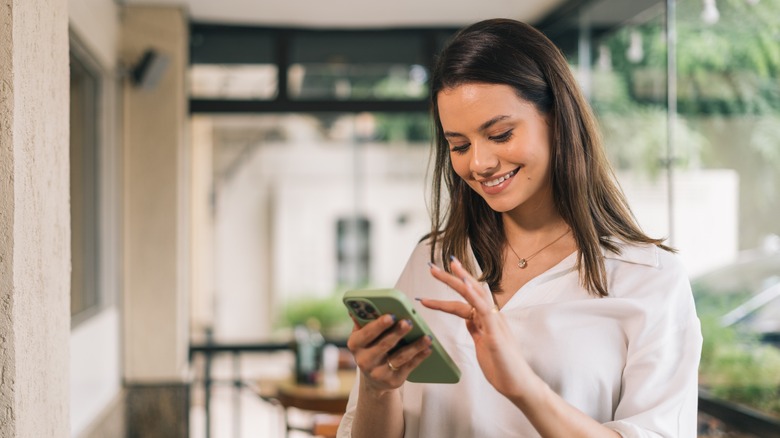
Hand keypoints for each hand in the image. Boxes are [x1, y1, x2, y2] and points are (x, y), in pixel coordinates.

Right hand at [346, 314, 432, 394]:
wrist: (373, 378)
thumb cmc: (370, 347)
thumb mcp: (363, 335)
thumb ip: (364, 320)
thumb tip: (362, 303)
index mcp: (355, 345)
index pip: (366, 334)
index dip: (379, 325)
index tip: (391, 315)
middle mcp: (364, 360)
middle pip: (384, 345)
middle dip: (397, 333)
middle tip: (409, 322)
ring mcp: (379, 372)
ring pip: (399, 357)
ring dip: (414, 346)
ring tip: (426, 337)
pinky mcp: (393, 380)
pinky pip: (409, 367)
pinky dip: (420, 357)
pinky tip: (428, 348)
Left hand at [420, 257, 529, 399]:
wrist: (518, 385)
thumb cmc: (502, 366)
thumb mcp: (483, 344)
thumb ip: (476, 329)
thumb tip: (467, 319)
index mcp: (486, 319)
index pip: (464, 299)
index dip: (450, 289)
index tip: (437, 275)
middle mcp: (491, 316)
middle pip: (469, 291)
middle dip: (450, 278)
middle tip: (432, 267)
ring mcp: (494, 322)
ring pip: (476, 295)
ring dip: (460, 280)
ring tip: (446, 267)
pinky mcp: (496, 332)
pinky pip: (483, 309)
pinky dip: (474, 295)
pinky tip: (465, 285)